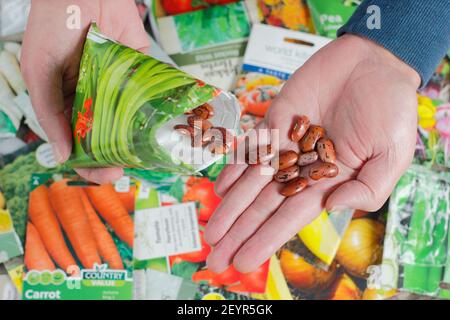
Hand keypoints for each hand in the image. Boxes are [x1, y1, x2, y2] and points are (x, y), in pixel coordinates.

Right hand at [21, 0, 149, 182]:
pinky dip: (161, 106)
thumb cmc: (53, 24)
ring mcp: (120, 85)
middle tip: (127, 168)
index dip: (90, 162)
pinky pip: (153, 91)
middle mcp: (97, 97)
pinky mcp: (141, 69)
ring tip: (148, 154)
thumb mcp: (40, 70)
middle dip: (118, 155)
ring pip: (133, 119)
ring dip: (140, 138)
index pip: (80, 141)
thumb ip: (50, 111)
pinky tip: (167, 124)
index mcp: (70, 102)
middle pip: (110, 135)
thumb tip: (62, 154)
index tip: (104, 175)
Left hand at [205, 34, 420, 272]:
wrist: (373, 63)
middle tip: (216, 259)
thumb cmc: (391, 108)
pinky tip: (219, 189)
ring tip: (211, 232)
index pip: (290, 218)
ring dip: (230, 207)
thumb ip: (368, 188)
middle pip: (264, 206)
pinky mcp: (275, 120)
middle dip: (239, 232)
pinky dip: (235, 167)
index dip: (266, 239)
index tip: (244, 261)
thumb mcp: (393, 154)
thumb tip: (333, 207)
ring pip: (252, 182)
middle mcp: (302, 169)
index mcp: (329, 182)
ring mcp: (286, 145)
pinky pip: (252, 148)